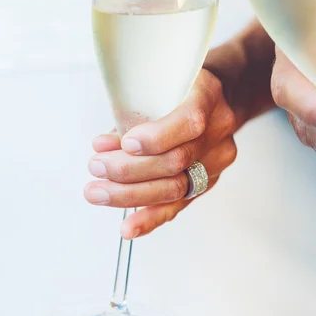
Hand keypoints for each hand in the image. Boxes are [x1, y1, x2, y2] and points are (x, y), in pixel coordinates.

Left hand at [84, 70, 237, 238]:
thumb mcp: (158, 86)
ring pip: (176, 187)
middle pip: (178, 160)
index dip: (157, 137)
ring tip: (97, 192)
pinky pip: (179, 205)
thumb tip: (102, 148)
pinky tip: (128, 228)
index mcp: (208, 96)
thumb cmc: (176, 89)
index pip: (189, 122)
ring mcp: (217, 160)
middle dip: (130, 168)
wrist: (213, 101)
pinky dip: (151, 218)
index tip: (125, 144)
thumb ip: (134, 114)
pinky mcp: (208, 182)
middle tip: (96, 167)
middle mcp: (219, 130)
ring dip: (131, 194)